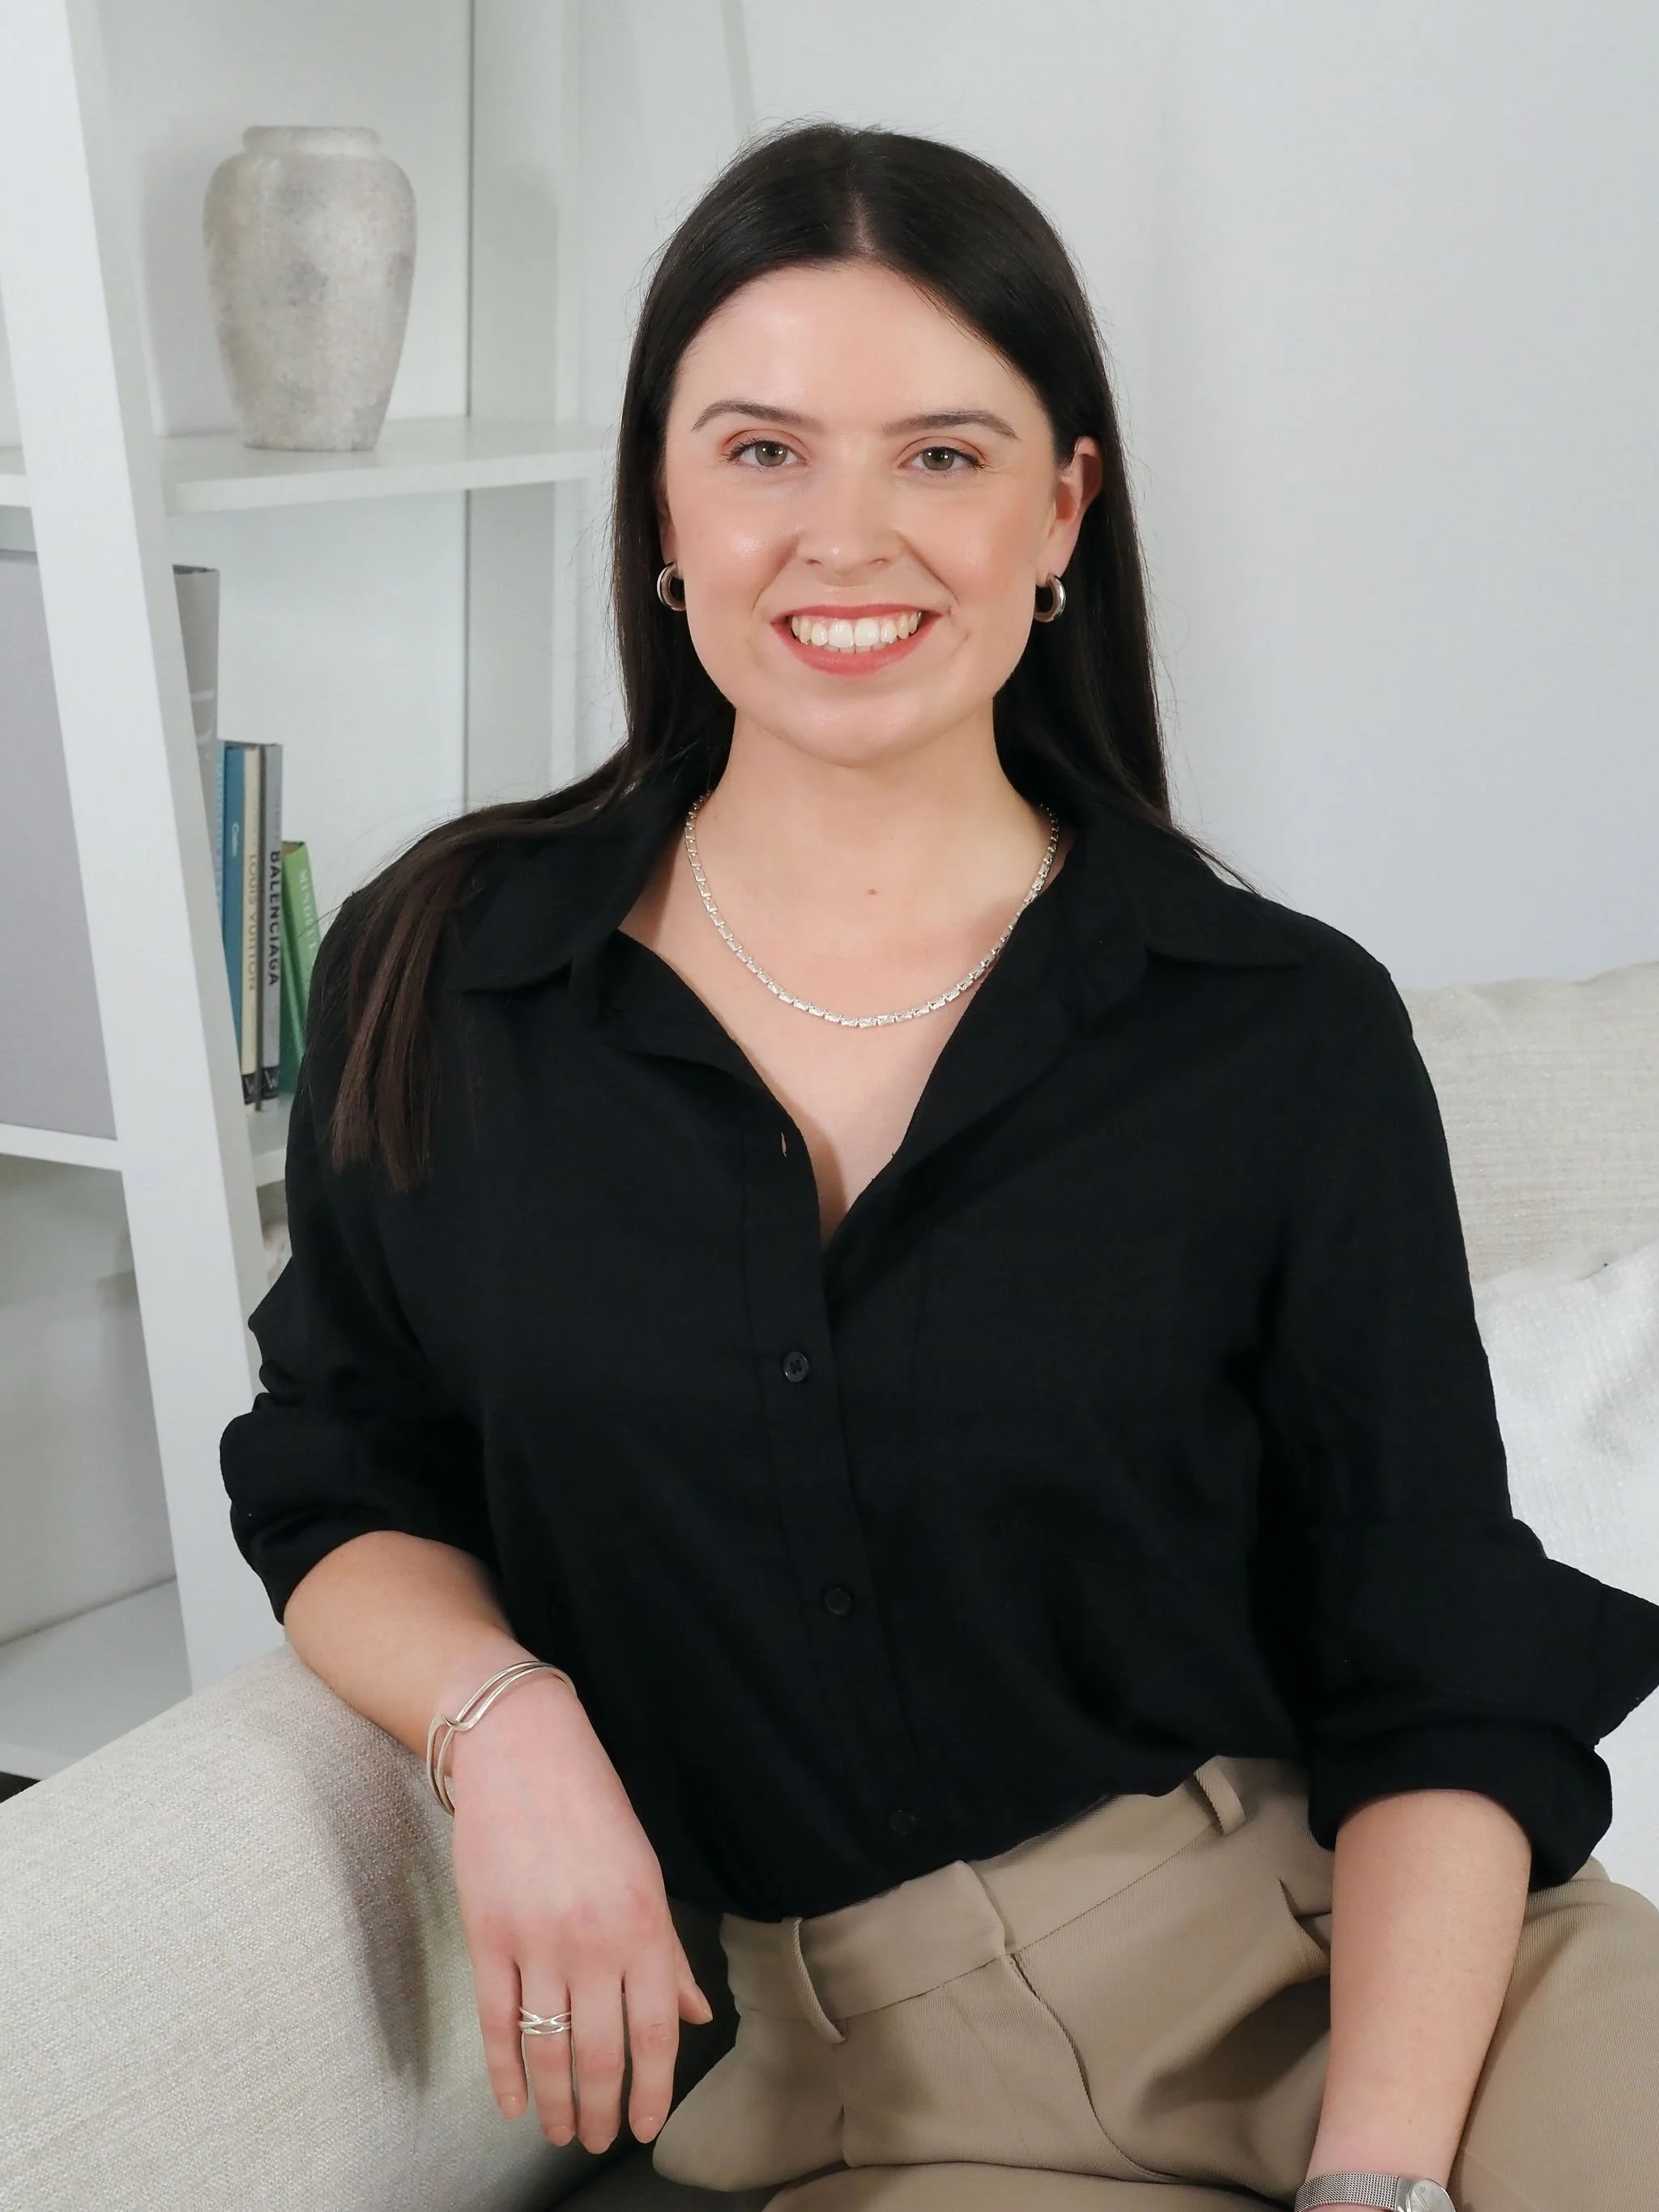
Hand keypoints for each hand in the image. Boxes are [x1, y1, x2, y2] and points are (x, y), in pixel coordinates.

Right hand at [446, 1668, 715, 2152]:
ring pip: (549, 2049)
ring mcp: (537, 1941)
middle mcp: (595, 1940)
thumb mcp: (647, 1871)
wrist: (522, 1747)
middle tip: (599, 2140)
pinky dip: (504, 2073)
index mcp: (644, 1922)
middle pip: (602, 2052)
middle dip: (603, 2108)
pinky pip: (496, 2022)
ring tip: (562, 2132)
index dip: (652, 2090)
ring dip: (557, 2102)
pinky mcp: (487, 1935)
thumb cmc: (593, 1803)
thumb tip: (695, 2016)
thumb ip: (667, 1951)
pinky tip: (514, 2104)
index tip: (645, 2126)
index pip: (655, 2032)